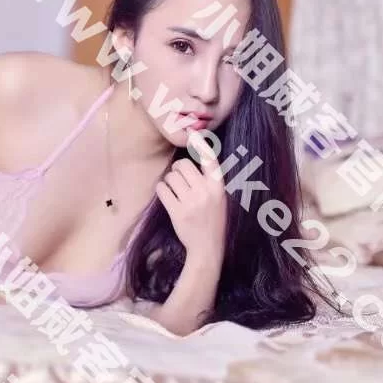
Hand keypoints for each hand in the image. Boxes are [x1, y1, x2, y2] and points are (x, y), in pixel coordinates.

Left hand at [155, 137, 227, 259]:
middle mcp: (205, 191)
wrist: (208, 248)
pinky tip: (168, 196)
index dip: (200, 144)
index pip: (210, 159)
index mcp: (218, 187)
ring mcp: (191, 202)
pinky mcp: (177, 211)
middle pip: (182, 165)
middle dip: (177, 169)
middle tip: (179, 178)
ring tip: (176, 191)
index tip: (192, 134)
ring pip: (170, 176)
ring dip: (169, 181)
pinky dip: (162, 190)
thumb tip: (196, 158)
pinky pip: (162, 189)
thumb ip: (210, 180)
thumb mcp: (220, 198)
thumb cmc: (214, 220)